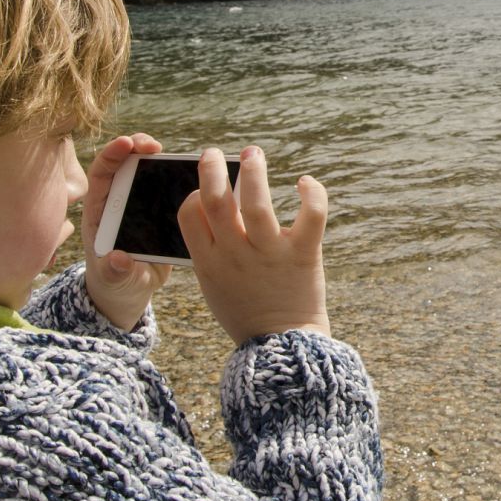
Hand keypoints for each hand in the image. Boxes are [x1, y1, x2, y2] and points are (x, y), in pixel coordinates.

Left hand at [81, 133, 172, 330]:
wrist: (130, 289)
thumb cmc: (115, 282)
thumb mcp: (114, 280)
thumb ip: (115, 271)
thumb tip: (119, 259)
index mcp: (101, 212)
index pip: (100, 175)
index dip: (111, 156)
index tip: (126, 144)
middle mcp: (118, 201)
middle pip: (124, 164)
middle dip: (137, 147)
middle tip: (154, 144)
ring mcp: (140, 203)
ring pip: (148, 172)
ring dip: (162, 159)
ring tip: (181, 156)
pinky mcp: (159, 210)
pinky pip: (168, 188)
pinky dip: (180, 177)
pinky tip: (197, 174)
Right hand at [179, 145, 329, 345]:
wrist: (282, 348)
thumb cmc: (248, 314)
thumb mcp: (215, 285)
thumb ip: (211, 251)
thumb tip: (212, 208)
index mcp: (208, 262)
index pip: (189, 213)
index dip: (194, 193)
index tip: (207, 188)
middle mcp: (234, 254)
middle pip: (216, 200)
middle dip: (212, 168)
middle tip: (214, 153)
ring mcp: (268, 254)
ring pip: (257, 202)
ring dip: (254, 170)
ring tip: (253, 153)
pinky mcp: (302, 255)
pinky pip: (310, 215)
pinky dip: (312, 193)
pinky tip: (305, 182)